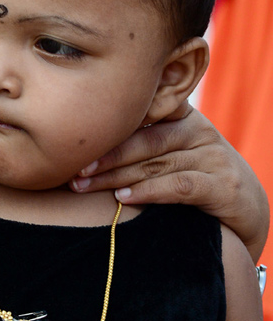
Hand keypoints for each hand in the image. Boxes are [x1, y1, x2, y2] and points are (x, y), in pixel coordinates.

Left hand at [70, 103, 268, 261]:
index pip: (140, 112)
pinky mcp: (224, 186)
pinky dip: (149, 191)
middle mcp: (198, 130)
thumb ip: (137, 139)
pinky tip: (124, 198)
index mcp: (181, 115)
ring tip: (85, 185)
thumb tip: (78, 139)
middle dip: (104, 155)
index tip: (73, 136)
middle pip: (143, 140)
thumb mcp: (169, 150)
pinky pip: (180, 185)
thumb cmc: (193, 175)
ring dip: (116, 176)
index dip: (106, 124)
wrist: (247, 208)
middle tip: (73, 168)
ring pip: (156, 163)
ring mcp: (213, 157)